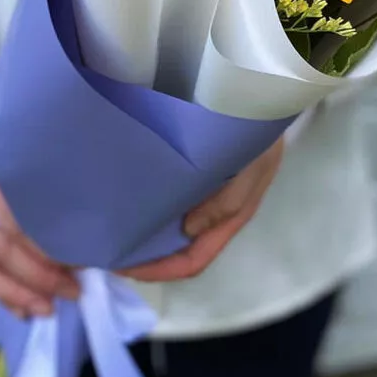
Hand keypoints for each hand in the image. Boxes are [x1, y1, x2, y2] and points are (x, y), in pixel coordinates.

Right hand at [0, 75, 80, 318]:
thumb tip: (96, 203)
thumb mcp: (26, 126)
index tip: (81, 257)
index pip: (16, 213)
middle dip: (38, 274)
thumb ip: (52, 159)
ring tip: (50, 307)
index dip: (45, 242)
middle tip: (74, 289)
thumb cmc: (2, 117)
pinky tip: (23, 305)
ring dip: (17, 291)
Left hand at [122, 138, 284, 283]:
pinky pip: (174, 202)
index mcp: (228, 220)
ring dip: (149, 234)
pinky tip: (135, 198)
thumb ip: (226, 202)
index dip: (160, 270)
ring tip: (117, 228)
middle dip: (149, 257)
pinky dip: (154, 207)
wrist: (264, 106)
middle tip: (112, 250)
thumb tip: (188, 231)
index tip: (125, 266)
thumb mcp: (252, 170)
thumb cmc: (260, 139)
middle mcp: (214, 214)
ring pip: (175, 229)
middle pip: (180, 250)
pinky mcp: (198, 178)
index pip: (193, 260)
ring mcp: (205, 196)